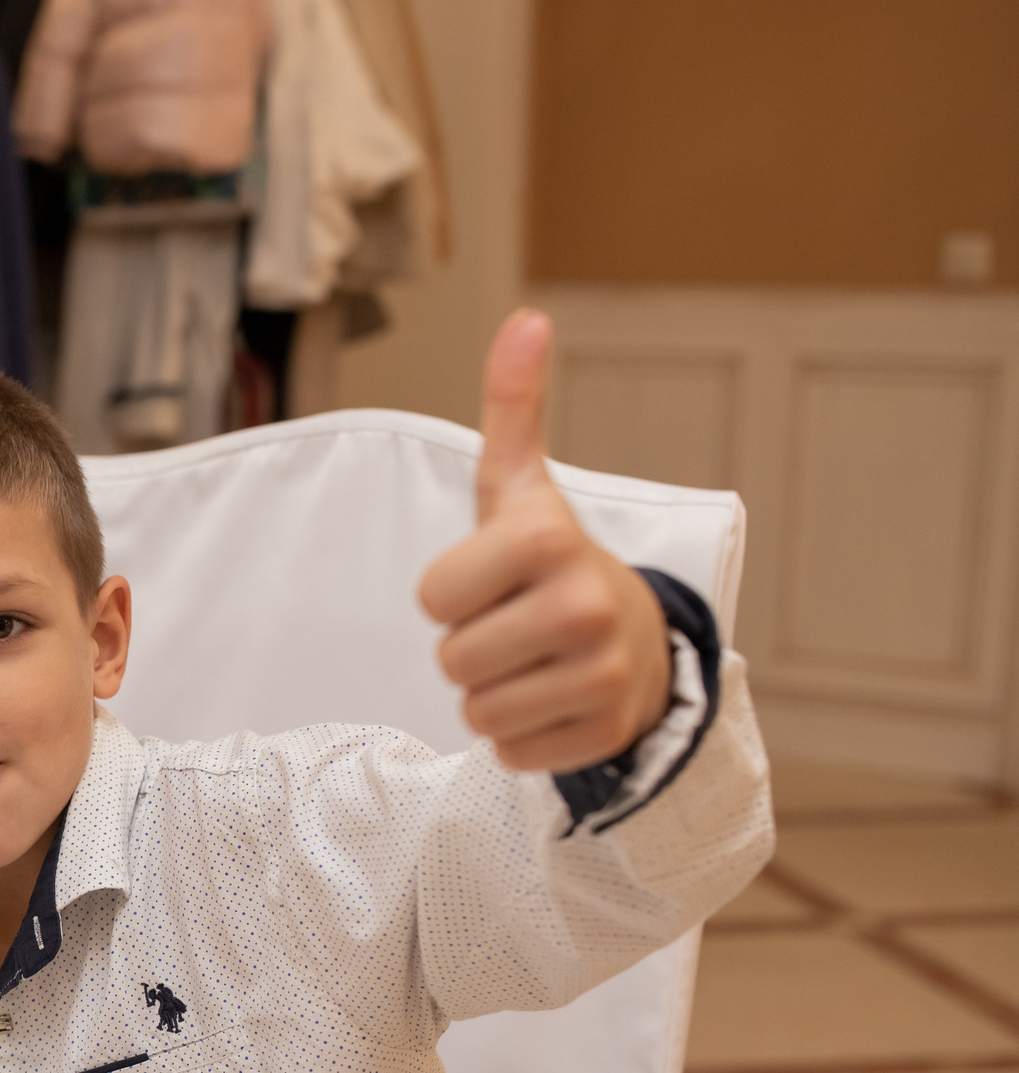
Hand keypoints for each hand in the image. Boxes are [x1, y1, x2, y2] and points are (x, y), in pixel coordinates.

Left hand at [417, 310, 673, 773]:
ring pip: (477, 712)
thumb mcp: (522, 490)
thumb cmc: (555, 565)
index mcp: (545, 542)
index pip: (432, 598)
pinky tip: (556, 700)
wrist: (641, 643)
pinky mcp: (602, 734)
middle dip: (472, 648)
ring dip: (494, 694)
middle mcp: (580, 608)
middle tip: (517, 626)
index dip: (452, 593)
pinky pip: (511, 752)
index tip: (493, 580)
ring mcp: (598, 676)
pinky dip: (524, 736)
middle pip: (452, 660)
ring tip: (535, 662)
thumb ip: (512, 410)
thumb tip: (525, 320)